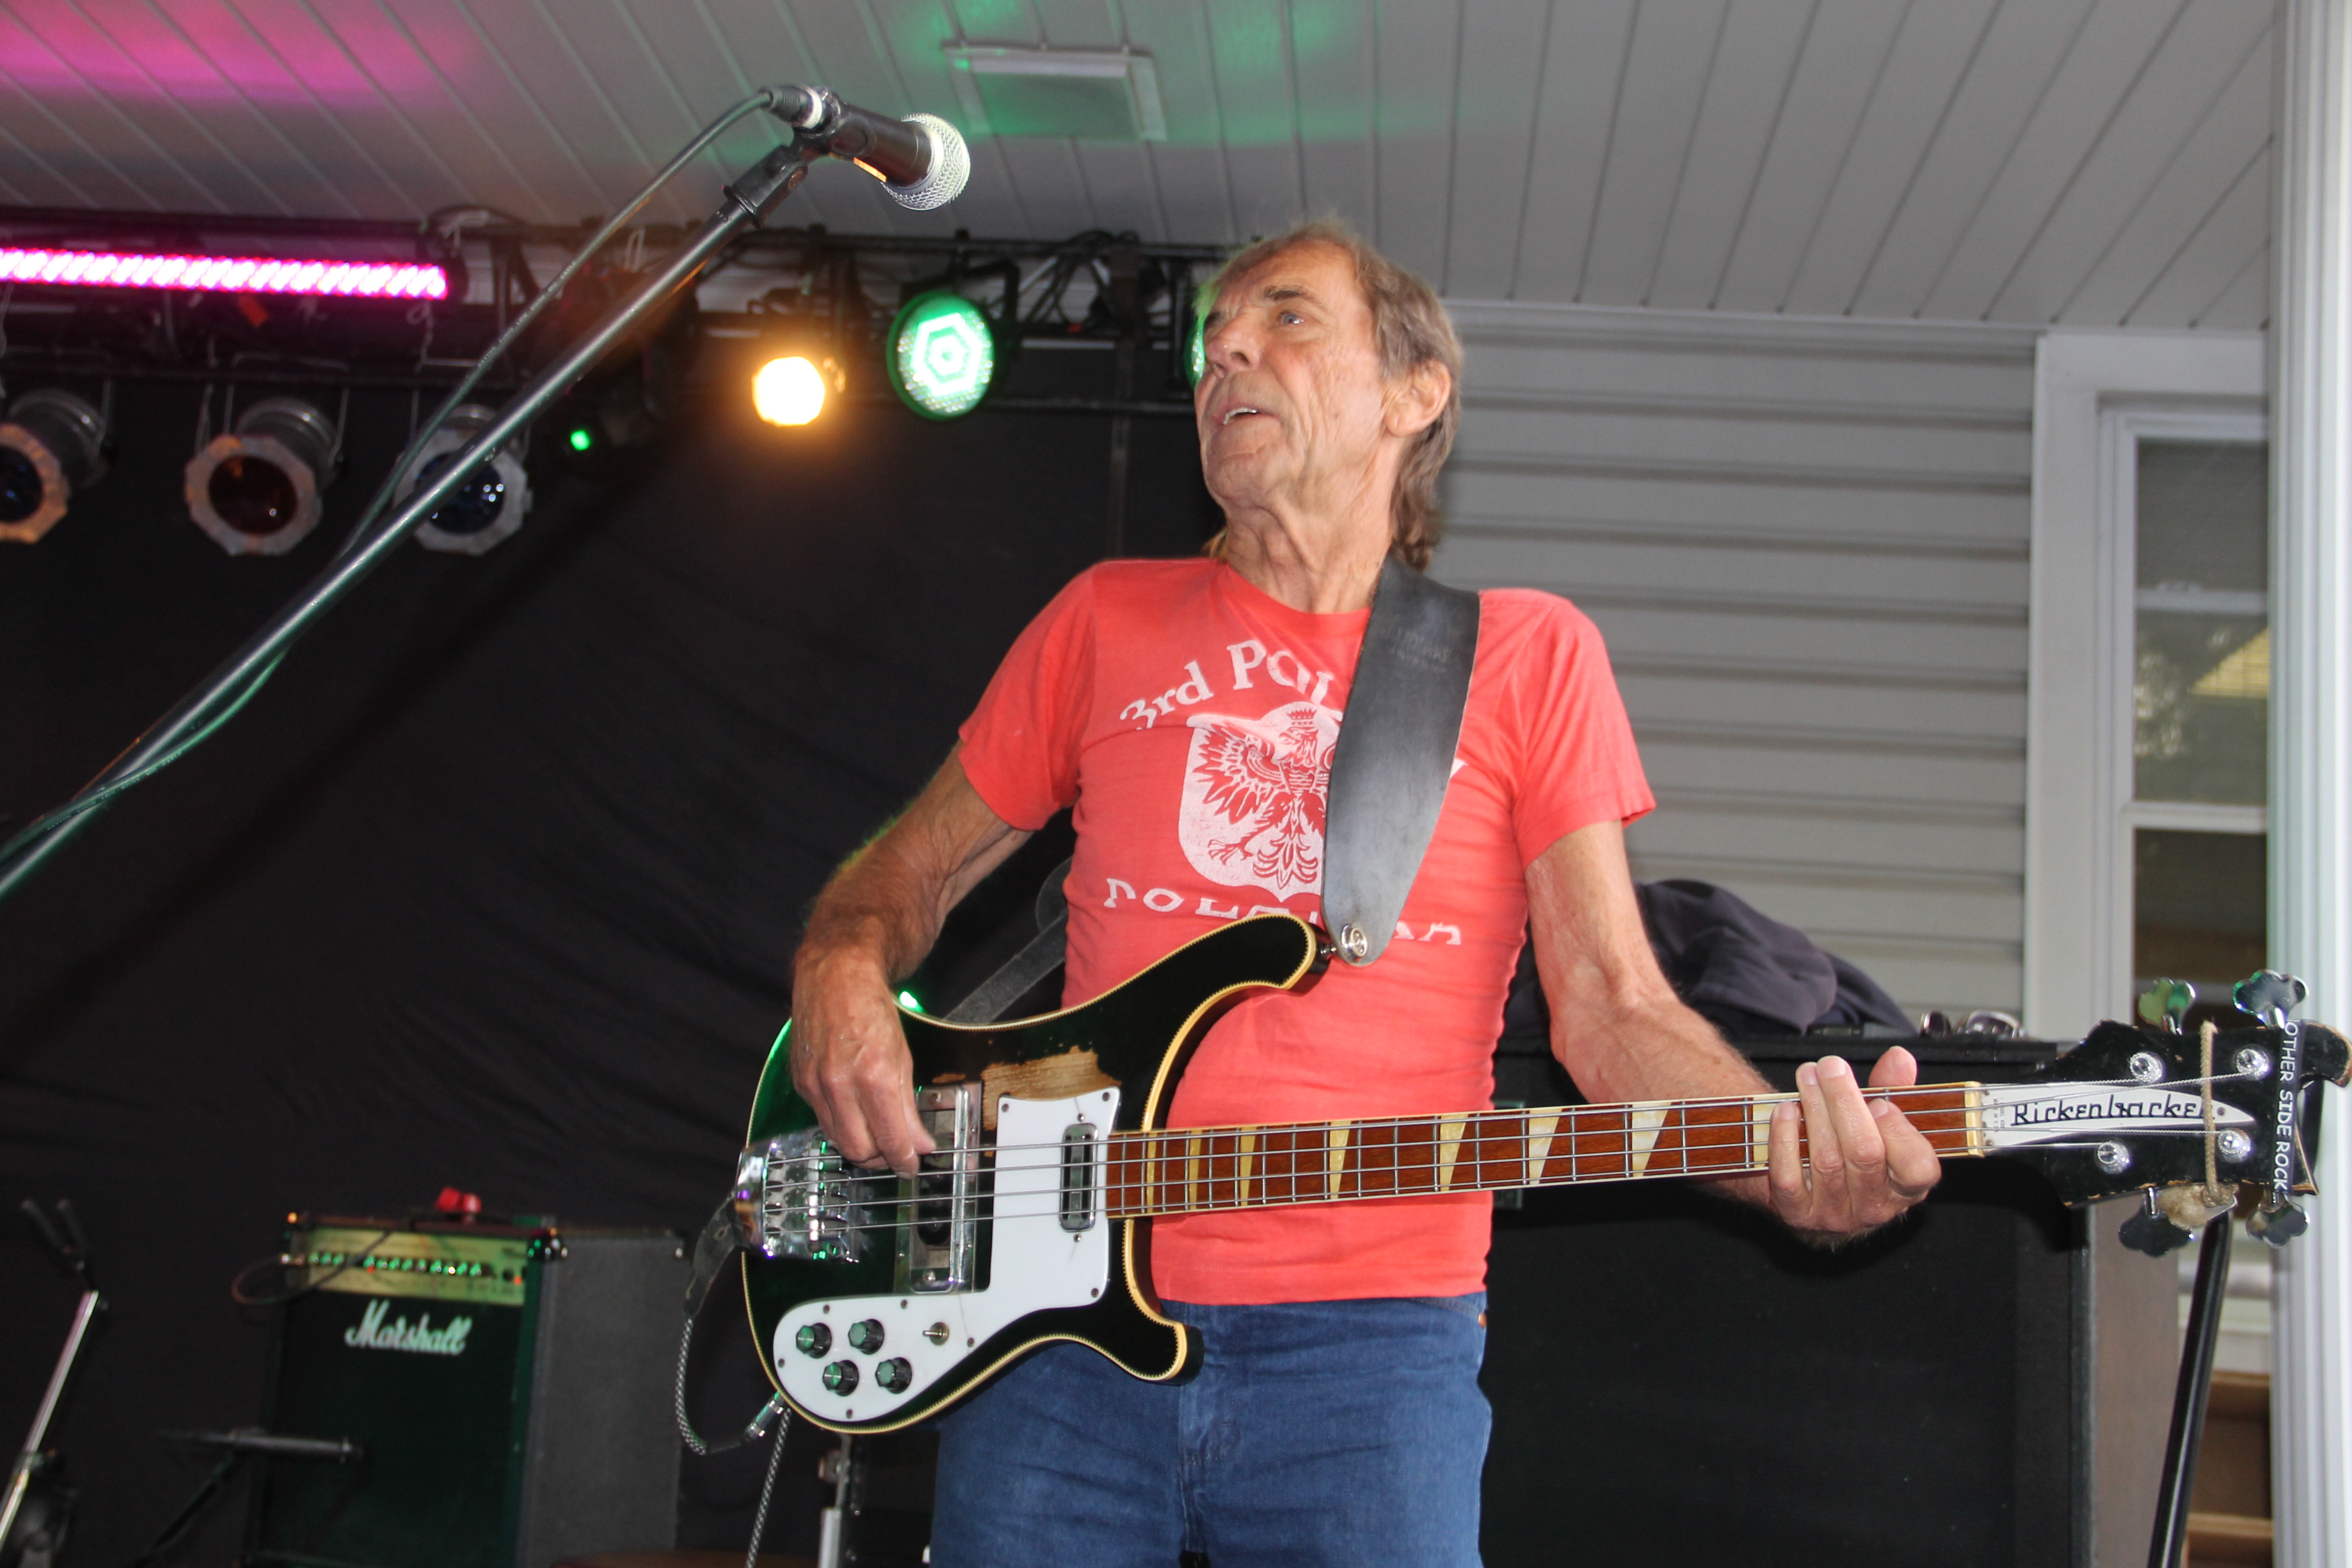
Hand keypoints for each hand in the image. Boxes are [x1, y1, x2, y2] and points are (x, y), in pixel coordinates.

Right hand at [788, 945, 934, 1176]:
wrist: (836, 976)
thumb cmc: (872, 1009)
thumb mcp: (903, 1057)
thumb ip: (909, 1105)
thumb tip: (920, 1142)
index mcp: (873, 1076)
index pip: (890, 1140)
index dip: (905, 1160)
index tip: (914, 1163)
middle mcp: (840, 1084)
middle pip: (859, 1150)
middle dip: (881, 1159)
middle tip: (897, 1154)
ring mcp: (816, 1084)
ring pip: (837, 1140)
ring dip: (860, 1146)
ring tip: (878, 1138)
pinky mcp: (801, 1082)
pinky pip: (821, 1118)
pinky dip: (840, 1124)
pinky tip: (854, 1113)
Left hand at [1766, 1047, 1939, 1240]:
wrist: (1816, 1191)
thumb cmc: (1857, 1148)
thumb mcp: (1883, 1123)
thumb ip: (1895, 1090)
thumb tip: (1899, 1058)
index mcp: (1907, 1187)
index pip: (1918, 1168)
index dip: (1899, 1132)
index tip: (1878, 1101)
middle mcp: (1875, 1207)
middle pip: (1864, 1154)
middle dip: (1844, 1103)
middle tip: (1830, 1066)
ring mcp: (1836, 1215)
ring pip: (1826, 1161)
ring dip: (1815, 1111)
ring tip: (1807, 1076)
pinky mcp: (1799, 1215)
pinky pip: (1789, 1178)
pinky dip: (1784, 1140)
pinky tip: (1785, 1110)